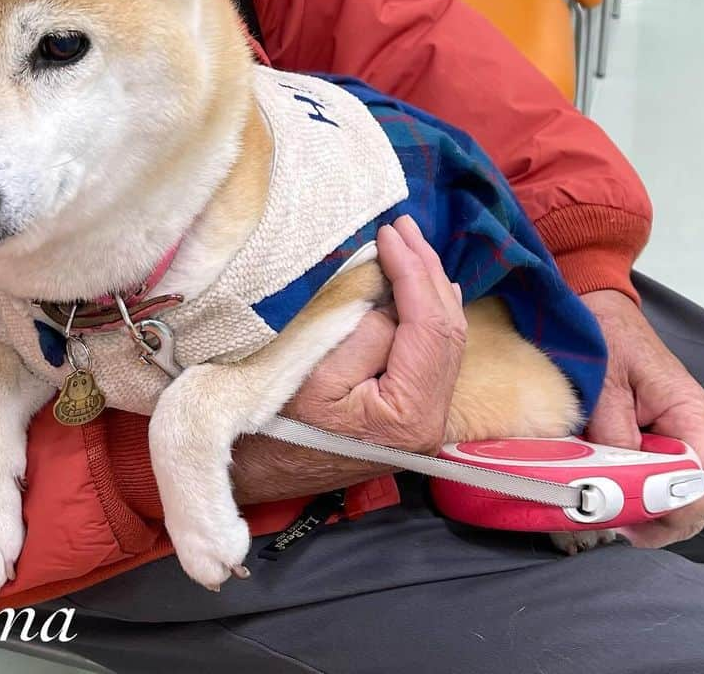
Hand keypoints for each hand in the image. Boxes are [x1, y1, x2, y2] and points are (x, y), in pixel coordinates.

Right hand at [286, 215, 466, 452]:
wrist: (256, 475)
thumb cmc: (274, 425)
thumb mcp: (313, 371)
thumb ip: (364, 331)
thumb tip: (391, 299)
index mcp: (409, 413)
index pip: (429, 325)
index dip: (413, 271)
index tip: (391, 233)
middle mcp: (430, 421)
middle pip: (447, 331)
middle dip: (428, 272)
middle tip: (406, 227)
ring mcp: (424, 420)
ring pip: (445, 341)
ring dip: (431, 289)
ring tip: (414, 246)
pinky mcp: (410, 415)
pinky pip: (432, 355)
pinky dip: (428, 315)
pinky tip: (425, 290)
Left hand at [582, 289, 703, 547]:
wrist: (595, 311)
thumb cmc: (603, 337)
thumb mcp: (603, 384)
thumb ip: (614, 433)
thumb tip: (618, 480)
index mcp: (690, 414)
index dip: (681, 509)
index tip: (639, 516)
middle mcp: (690, 430)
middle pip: (698, 499)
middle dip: (661, 519)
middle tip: (616, 524)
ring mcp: (672, 436)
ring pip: (676, 494)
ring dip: (646, 510)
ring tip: (607, 512)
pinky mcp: (650, 437)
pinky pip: (654, 477)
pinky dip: (634, 493)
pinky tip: (605, 492)